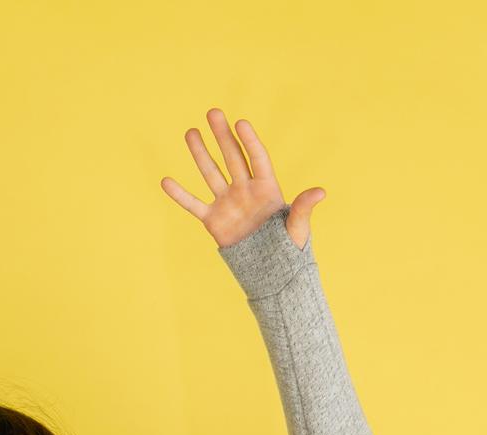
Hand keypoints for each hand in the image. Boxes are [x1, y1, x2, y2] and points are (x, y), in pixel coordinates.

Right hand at [161, 108, 325, 249]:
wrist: (270, 269)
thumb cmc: (289, 247)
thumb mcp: (298, 227)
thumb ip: (304, 208)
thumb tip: (321, 192)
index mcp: (267, 188)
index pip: (257, 158)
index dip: (250, 141)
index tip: (241, 123)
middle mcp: (245, 189)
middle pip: (232, 158)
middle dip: (223, 136)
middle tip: (213, 112)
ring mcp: (227, 202)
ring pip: (211, 173)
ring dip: (200, 153)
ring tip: (191, 132)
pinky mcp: (213, 220)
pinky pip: (194, 204)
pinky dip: (180, 195)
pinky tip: (166, 181)